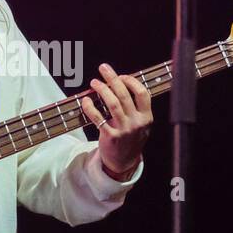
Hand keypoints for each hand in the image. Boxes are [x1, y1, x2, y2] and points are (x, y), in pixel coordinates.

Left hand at [80, 63, 151, 177]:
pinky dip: (90, 107)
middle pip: (124, 95)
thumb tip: (122, 84)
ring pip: (112, 103)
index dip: (131, 81)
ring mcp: (123, 130)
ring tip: (94, 82)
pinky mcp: (110, 136)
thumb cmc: (131, 139)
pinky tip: (86, 100)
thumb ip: (136, 108)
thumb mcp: (141, 124)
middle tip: (103, 68)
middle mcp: (136, 122)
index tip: (121, 76)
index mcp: (146, 117)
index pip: (142, 93)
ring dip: (102, 89)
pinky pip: (98, 118)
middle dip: (113, 78)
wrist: (124, 163)